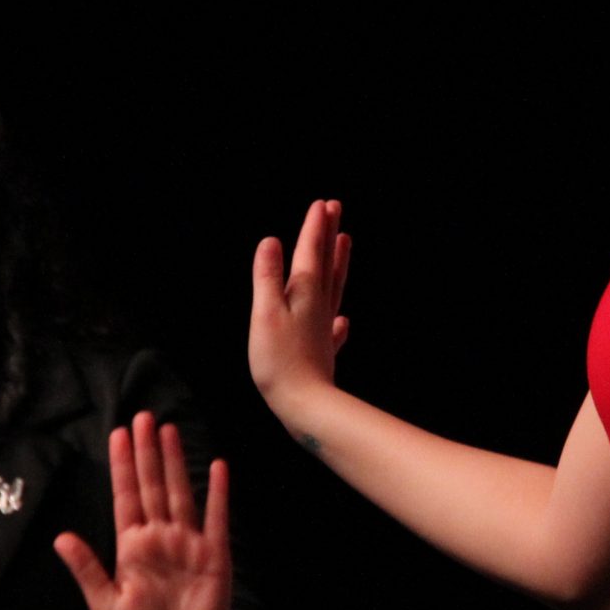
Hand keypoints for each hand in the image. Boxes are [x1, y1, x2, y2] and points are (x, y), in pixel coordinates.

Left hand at [55, 413, 232, 609]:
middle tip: (143, 417)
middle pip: (152, 486)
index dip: (122, 465)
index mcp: (132, 547)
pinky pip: (216, 518)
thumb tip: (60, 537)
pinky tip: (216, 467)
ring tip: (168, 430)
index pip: (126, 496)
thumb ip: (87, 570)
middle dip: (146, 452)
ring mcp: (188, 543)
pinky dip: (217, 493)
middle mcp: (160, 537)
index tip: (118, 434)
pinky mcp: (214, 555)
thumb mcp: (105, 605)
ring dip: (174, 462)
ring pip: (179, 493)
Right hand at [248, 198, 351, 418]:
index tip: (321, 204)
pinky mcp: (323, 352)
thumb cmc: (279, 361)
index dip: (314, 227)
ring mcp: (323, 328)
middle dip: (329, 235)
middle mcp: (320, 306)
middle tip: (335, 209)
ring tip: (345, 243)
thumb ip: (267, 278)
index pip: (310, 253)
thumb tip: (270, 241)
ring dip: (339, 263)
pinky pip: (333, 328)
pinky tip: (342, 321)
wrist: (306, 406)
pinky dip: (338, 320)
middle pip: (326, 263)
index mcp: (305, 294)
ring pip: (334, 288)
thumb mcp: (264, 314)